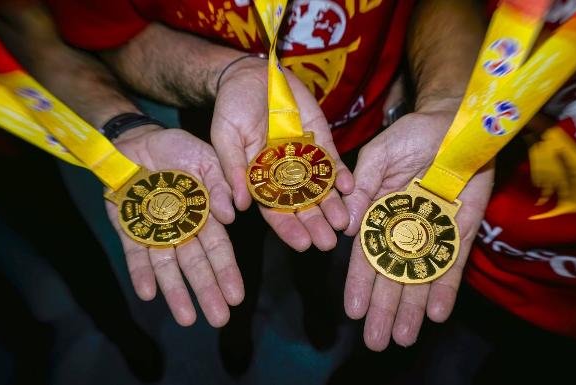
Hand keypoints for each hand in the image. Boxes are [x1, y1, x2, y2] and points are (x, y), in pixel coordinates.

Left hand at [106, 125, 243, 326]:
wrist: (136, 140)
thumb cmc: (176, 148)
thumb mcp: (205, 158)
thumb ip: (218, 184)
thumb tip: (231, 216)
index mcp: (204, 213)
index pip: (218, 248)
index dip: (227, 271)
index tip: (236, 296)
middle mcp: (182, 228)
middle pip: (196, 264)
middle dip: (207, 290)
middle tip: (219, 318)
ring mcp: (155, 230)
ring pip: (168, 266)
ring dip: (177, 292)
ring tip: (187, 319)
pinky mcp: (129, 229)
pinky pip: (136, 254)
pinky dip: (141, 273)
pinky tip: (148, 294)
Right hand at [211, 58, 353, 250]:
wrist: (252, 76)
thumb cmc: (232, 108)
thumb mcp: (225, 136)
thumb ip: (232, 168)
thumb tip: (239, 206)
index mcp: (259, 179)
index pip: (274, 210)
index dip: (288, 228)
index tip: (302, 244)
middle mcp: (283, 174)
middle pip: (302, 204)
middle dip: (315, 223)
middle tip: (329, 243)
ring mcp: (303, 158)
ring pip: (320, 187)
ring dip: (333, 205)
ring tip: (344, 223)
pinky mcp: (319, 140)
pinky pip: (332, 161)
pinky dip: (341, 174)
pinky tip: (350, 187)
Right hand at [342, 107, 493, 349]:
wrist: (454, 122)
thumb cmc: (411, 134)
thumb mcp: (379, 156)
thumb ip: (363, 187)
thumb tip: (348, 228)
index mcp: (379, 214)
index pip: (366, 256)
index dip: (359, 283)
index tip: (352, 310)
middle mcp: (405, 229)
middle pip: (392, 274)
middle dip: (384, 307)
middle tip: (377, 341)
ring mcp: (434, 231)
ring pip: (421, 276)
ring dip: (412, 308)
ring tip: (403, 338)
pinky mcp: (462, 230)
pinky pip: (453, 262)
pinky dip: (446, 287)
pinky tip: (437, 314)